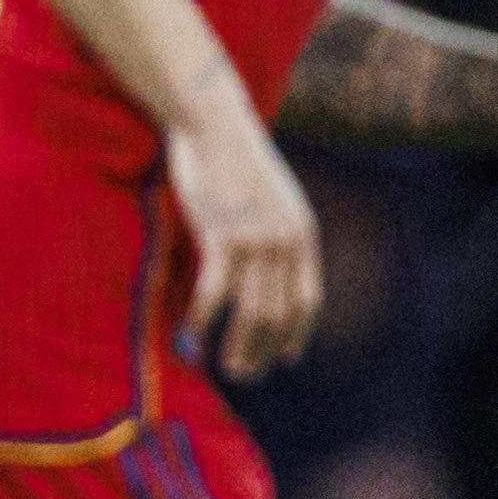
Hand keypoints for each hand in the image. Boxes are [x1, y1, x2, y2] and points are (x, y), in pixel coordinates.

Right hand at [165, 107, 324, 378]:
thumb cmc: (234, 159)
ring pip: (250, 311)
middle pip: (278, 314)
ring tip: (225, 368)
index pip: (307, 300)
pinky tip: (190, 340)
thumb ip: (273, 233)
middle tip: (246, 374)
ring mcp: (256, 239)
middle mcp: (286, 241)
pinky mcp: (222, 236)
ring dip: (237, 347)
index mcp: (302, 233)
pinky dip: (202, 322)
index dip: (297, 334)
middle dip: (262, 350)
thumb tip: (264, 271)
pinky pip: (214, 294)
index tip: (286, 358)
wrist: (214, 123)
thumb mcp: (270, 199)